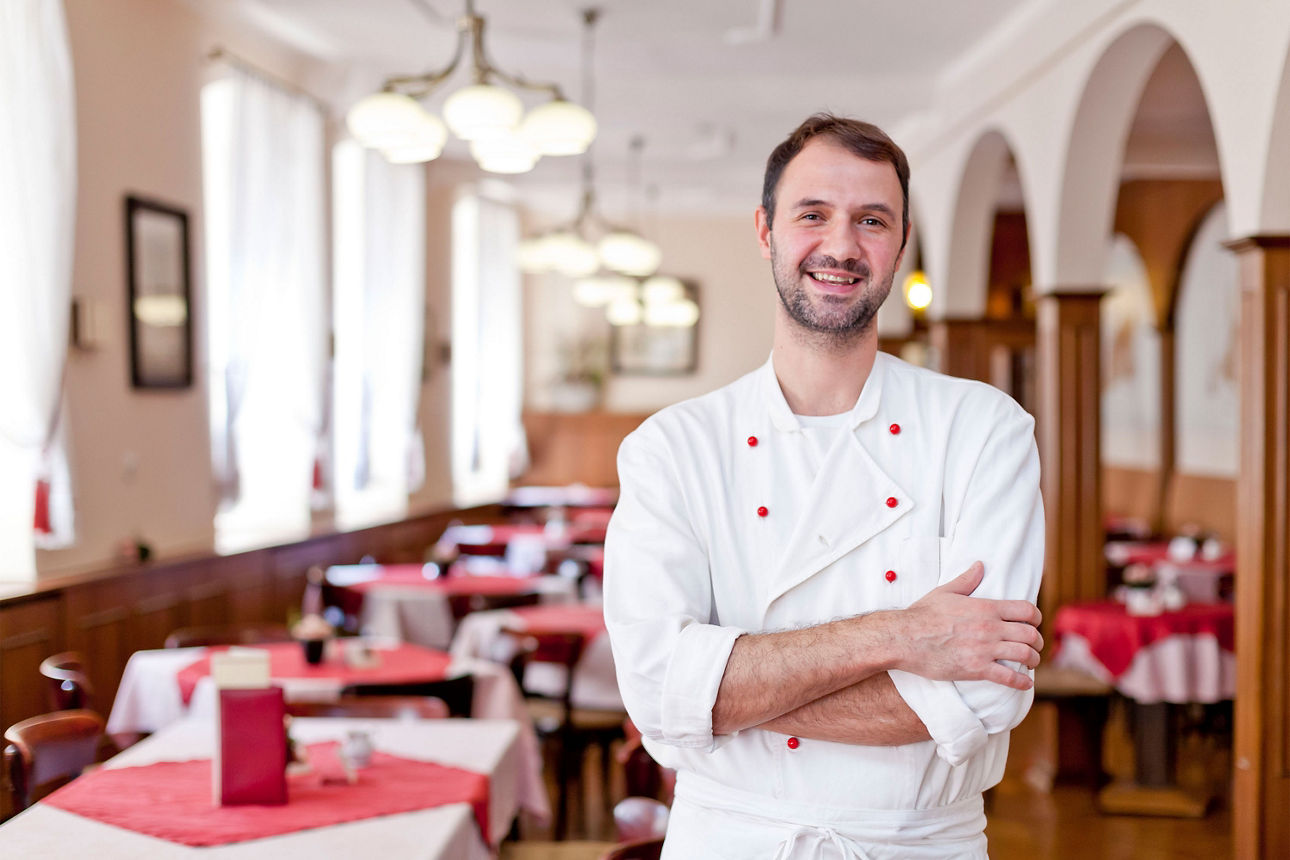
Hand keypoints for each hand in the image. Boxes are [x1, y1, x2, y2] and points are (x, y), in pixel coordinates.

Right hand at [894, 562, 1042, 689]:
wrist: (905, 638)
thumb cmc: (923, 614)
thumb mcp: (945, 592)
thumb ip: (967, 580)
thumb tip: (979, 565)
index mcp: (986, 607)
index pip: (1026, 610)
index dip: (1036, 618)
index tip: (1035, 623)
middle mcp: (990, 627)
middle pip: (1030, 634)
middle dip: (1038, 642)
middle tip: (1035, 646)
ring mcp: (985, 649)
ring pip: (1025, 655)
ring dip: (1033, 660)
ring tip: (1031, 663)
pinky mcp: (977, 669)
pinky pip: (1008, 677)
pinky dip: (1021, 682)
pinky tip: (1025, 683)